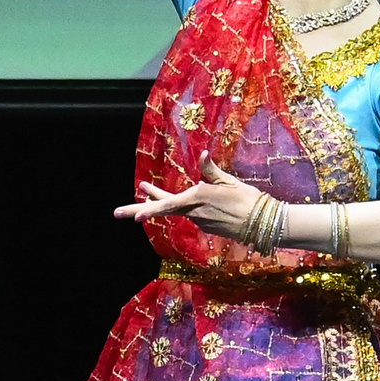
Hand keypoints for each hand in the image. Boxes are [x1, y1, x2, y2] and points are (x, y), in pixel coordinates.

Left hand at [114, 156, 271, 240]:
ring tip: (144, 191)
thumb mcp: (228, 182)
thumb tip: (203, 154)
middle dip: (139, 210)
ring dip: (160, 201)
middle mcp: (194, 211)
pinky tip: (189, 199)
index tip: (134, 216)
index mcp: (198, 198)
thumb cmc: (248, 199)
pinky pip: (191, 214)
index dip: (151, 209)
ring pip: (176, 209)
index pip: (169, 205)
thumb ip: (211, 170)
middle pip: (163, 210)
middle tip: (117, 212)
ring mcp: (199, 220)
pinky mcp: (205, 226)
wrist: (262, 223)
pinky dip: (184, 206)